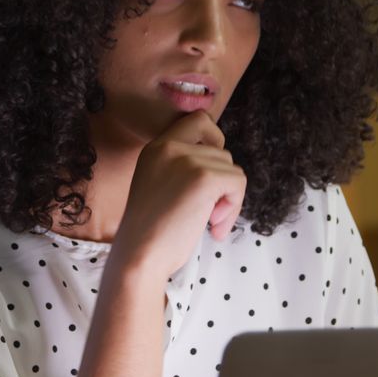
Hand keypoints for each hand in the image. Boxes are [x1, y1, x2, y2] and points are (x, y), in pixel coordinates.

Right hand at [111, 109, 246, 280]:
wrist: (139, 256)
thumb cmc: (151, 232)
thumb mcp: (160, 184)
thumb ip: (182, 167)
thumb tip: (223, 164)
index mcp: (156, 147)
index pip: (199, 120)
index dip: (214, 142)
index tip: (210, 174)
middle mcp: (170, 146)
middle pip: (222, 152)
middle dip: (223, 184)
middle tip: (209, 212)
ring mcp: (187, 159)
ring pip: (232, 170)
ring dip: (229, 200)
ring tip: (209, 223)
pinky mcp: (204, 177)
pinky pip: (238, 183)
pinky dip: (233, 207)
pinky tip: (214, 227)